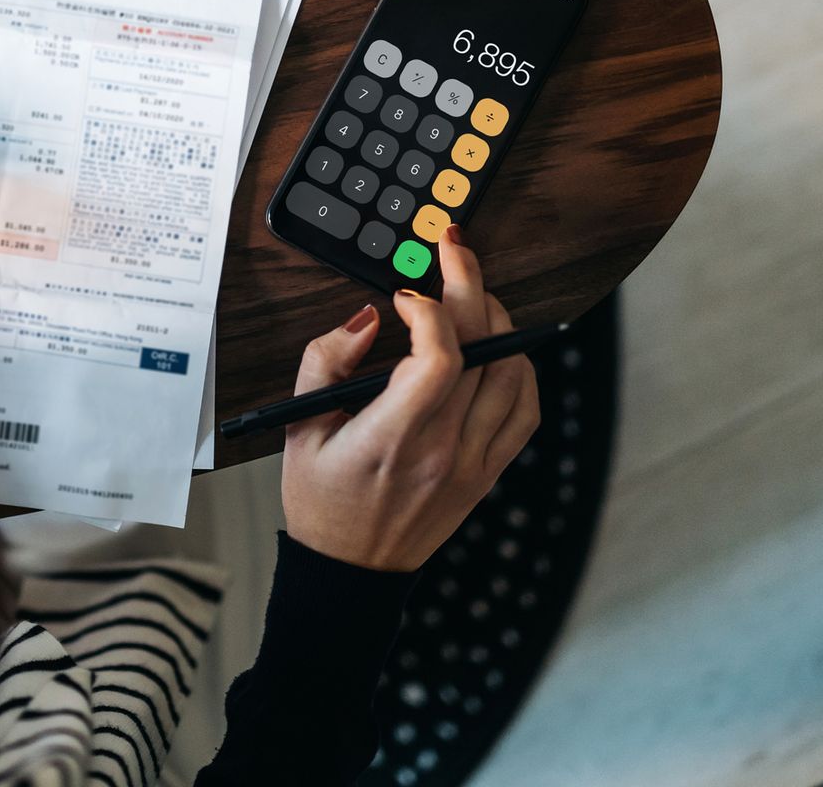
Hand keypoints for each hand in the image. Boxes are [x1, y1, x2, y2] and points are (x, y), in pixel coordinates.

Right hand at [281, 228, 539, 571]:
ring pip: (512, 371)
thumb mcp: (298, 428)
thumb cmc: (321, 500)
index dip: (429, 310)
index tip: (404, 295)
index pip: (438, 357)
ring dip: (498, 320)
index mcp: (391, 438)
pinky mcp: (488, 472)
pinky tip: (498, 347)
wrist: (351, 572)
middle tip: (453, 250)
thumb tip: (368, 318)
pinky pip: (525, 409)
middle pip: (481, 349)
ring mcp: (473, 462)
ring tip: (473, 295)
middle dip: (469, 284)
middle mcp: (442, 450)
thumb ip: (324, 361)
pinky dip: (519, 368)